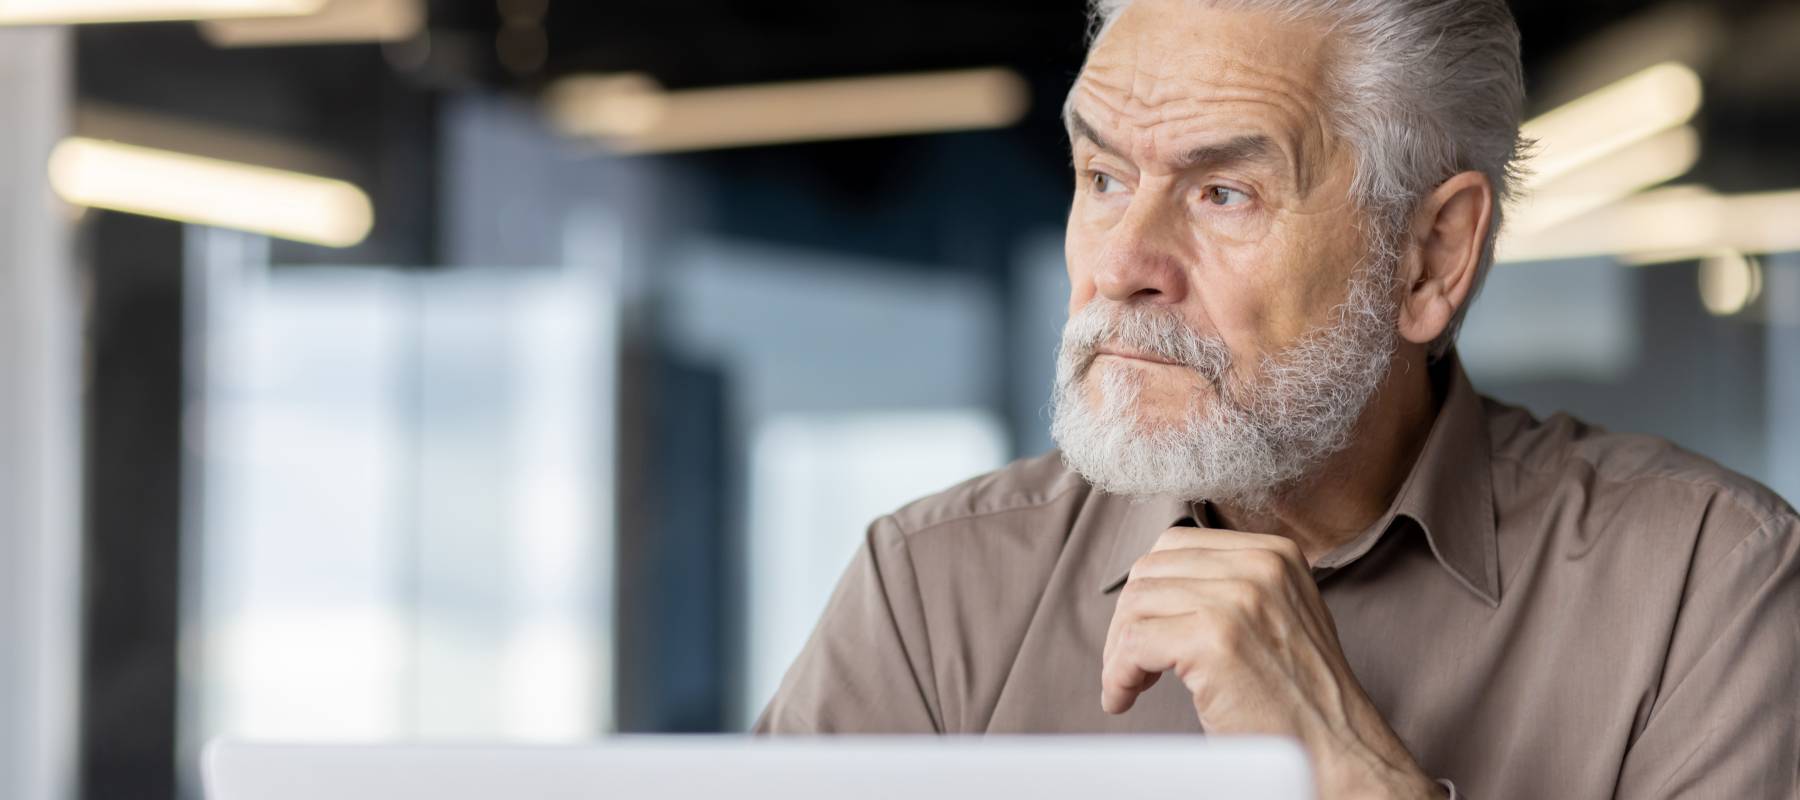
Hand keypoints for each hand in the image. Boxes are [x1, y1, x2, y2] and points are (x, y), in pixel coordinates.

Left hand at [1102, 526, 1446, 799]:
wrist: (1338, 750)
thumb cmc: (1302, 699)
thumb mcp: (1280, 616)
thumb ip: (1232, 588)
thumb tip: (1158, 584)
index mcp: (1276, 554)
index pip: (1176, 544)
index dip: (1148, 589)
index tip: (1143, 629)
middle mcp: (1259, 566)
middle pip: (1150, 572)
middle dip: (1127, 619)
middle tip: (1129, 663)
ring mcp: (1238, 600)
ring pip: (1136, 605)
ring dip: (1119, 650)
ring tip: (1130, 684)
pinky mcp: (1214, 639)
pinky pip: (1134, 644)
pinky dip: (1118, 674)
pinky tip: (1124, 697)